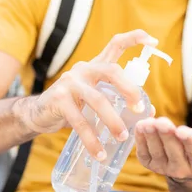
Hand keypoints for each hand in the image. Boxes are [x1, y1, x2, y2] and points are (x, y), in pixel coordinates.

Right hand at [27, 30, 157, 160]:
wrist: (37, 113)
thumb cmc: (73, 106)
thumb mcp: (96, 98)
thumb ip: (119, 101)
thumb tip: (150, 112)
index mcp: (96, 66)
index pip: (116, 44)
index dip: (135, 39)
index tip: (154, 41)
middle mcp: (84, 69)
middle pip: (112, 70)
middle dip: (129, 89)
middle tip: (139, 110)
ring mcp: (70, 82)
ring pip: (98, 100)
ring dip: (113, 121)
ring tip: (122, 138)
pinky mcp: (59, 99)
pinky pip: (80, 121)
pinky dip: (92, 140)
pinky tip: (99, 153)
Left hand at [134, 117, 191, 181]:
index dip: (189, 142)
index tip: (182, 131)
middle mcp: (183, 169)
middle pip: (174, 151)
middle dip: (167, 136)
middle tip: (162, 122)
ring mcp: (165, 168)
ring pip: (157, 152)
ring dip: (151, 137)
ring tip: (148, 122)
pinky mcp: (151, 163)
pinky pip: (144, 153)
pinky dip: (140, 140)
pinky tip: (140, 125)